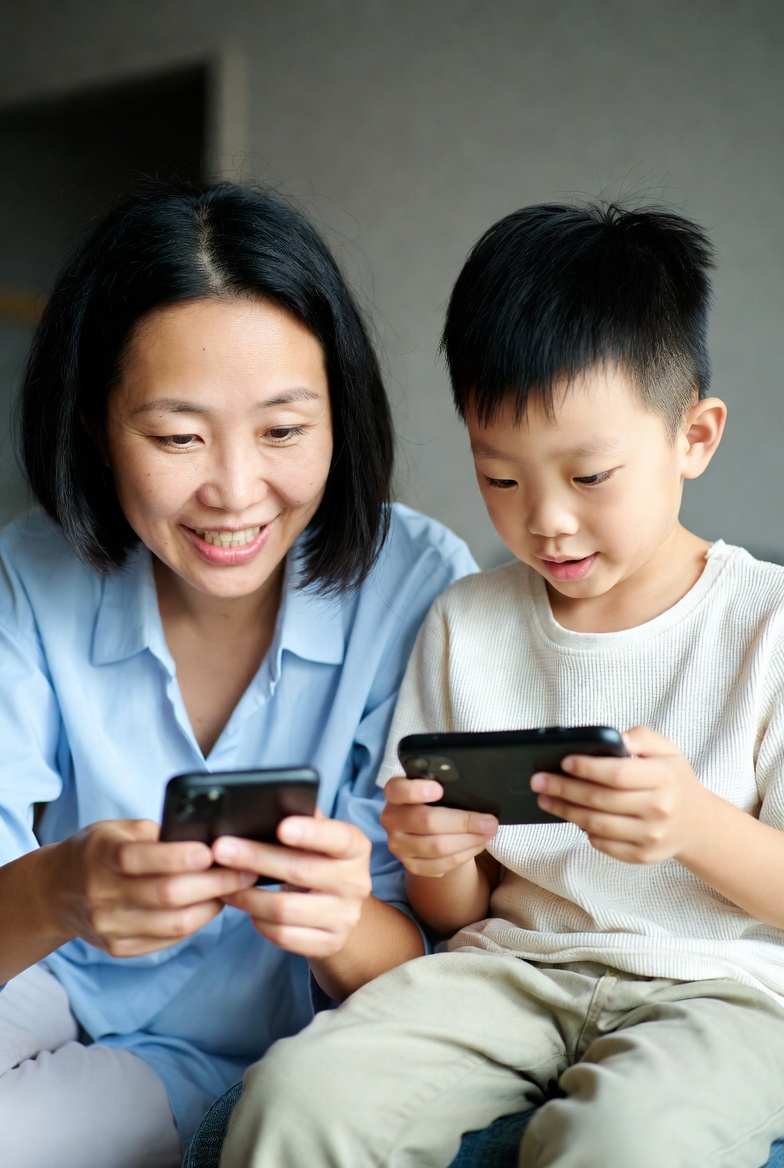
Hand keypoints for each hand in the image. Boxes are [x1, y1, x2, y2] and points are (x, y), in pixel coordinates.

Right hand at [50, 819, 257, 956]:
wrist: (56, 892)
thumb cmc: (99, 851)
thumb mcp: (118, 829)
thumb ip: (157, 833)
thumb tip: (207, 838)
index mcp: (101, 856)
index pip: (140, 859)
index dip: (179, 856)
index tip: (213, 850)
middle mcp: (102, 895)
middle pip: (166, 895)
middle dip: (214, 882)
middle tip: (246, 869)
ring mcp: (110, 927)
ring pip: (174, 923)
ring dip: (213, 905)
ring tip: (236, 887)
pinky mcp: (120, 949)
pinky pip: (169, 940)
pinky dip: (197, 921)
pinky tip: (212, 904)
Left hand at [213, 812, 372, 958]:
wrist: (339, 908)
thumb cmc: (319, 862)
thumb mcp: (319, 839)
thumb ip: (301, 819)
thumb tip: (265, 804)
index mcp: (355, 848)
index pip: (338, 838)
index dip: (311, 832)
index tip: (281, 827)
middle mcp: (356, 882)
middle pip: (300, 871)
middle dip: (256, 859)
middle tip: (222, 850)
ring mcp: (344, 917)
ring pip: (286, 909)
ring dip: (248, 896)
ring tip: (224, 884)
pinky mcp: (330, 943)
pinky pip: (284, 936)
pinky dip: (259, 923)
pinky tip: (247, 910)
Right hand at [381, 775, 497, 877]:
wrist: (426, 830)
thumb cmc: (434, 802)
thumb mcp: (434, 787)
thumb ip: (445, 786)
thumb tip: (476, 794)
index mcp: (394, 794)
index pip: (398, 790)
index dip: (416, 790)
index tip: (439, 789)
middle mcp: (391, 820)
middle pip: (427, 821)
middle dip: (464, 822)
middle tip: (489, 821)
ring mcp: (398, 845)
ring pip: (438, 846)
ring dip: (469, 841)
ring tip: (488, 833)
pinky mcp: (410, 865)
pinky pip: (441, 865)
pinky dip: (464, 855)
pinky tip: (477, 845)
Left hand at [530, 725, 709, 863]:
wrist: (697, 824)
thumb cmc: (673, 780)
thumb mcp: (667, 750)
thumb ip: (641, 737)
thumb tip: (616, 739)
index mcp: (665, 779)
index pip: (618, 774)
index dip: (588, 768)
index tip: (564, 761)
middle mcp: (659, 810)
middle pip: (601, 800)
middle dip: (564, 789)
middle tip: (538, 780)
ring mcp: (651, 837)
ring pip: (597, 824)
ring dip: (565, 811)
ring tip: (545, 798)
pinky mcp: (642, 856)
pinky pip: (603, 844)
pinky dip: (583, 830)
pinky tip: (570, 816)